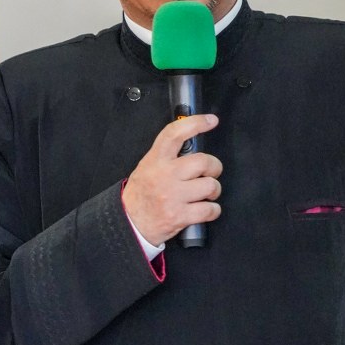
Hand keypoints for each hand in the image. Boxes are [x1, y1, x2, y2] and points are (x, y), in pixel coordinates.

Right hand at [123, 114, 221, 244]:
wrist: (130, 223)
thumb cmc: (141, 195)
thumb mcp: (147, 167)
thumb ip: (167, 155)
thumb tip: (191, 144)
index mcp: (156, 160)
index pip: (175, 134)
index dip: (196, 123)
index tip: (211, 121)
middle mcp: (165, 175)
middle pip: (203, 162)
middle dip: (214, 168)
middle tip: (210, 173)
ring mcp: (173, 196)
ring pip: (210, 186)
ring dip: (214, 190)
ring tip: (206, 194)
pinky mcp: (180, 216)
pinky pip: (210, 209)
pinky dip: (213, 210)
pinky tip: (207, 209)